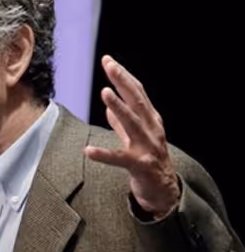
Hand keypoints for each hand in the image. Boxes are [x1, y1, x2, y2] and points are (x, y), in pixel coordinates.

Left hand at [84, 55, 179, 217]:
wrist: (164, 191)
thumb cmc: (148, 161)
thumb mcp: (135, 138)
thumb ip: (122, 124)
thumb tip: (109, 107)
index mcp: (150, 120)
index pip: (137, 93)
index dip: (123, 76)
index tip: (109, 60)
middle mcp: (151, 130)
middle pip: (137, 101)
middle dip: (123, 82)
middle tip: (110, 65)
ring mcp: (147, 147)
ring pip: (133, 124)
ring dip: (119, 108)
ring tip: (105, 94)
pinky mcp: (140, 166)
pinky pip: (119, 159)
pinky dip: (104, 154)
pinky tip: (88, 150)